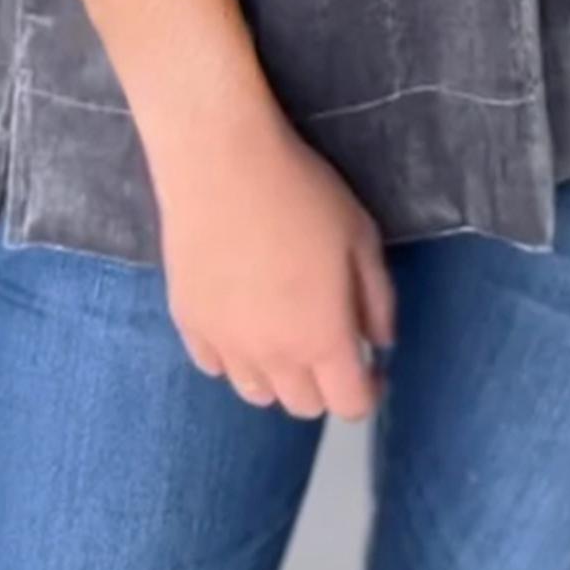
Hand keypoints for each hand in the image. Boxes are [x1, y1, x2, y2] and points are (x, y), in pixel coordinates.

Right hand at [149, 100, 395, 420]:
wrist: (221, 163)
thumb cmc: (301, 193)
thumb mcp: (361, 236)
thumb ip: (377, 298)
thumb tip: (380, 341)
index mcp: (321, 338)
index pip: (350, 404)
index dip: (368, 392)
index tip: (372, 366)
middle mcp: (271, 356)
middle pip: (303, 407)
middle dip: (324, 384)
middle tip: (329, 341)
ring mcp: (223, 344)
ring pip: (255, 393)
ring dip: (278, 377)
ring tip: (284, 334)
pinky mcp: (188, 322)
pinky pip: (214, 365)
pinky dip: (234, 356)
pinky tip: (241, 320)